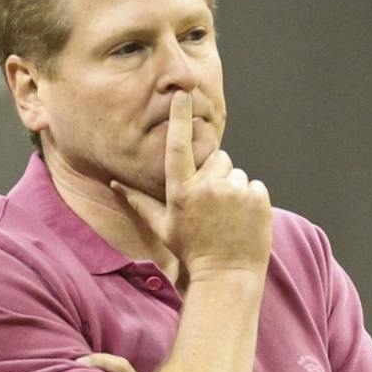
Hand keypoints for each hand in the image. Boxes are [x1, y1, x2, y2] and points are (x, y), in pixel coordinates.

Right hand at [111, 91, 270, 278]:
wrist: (227, 275)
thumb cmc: (191, 252)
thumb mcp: (161, 227)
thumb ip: (139, 202)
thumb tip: (113, 184)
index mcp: (181, 191)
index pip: (178, 145)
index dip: (180, 118)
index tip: (183, 95)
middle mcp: (208, 187)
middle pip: (215, 158)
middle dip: (214, 173)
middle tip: (211, 203)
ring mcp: (235, 192)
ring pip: (235, 172)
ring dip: (232, 187)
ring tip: (226, 214)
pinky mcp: (258, 198)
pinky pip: (254, 185)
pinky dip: (250, 198)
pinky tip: (241, 218)